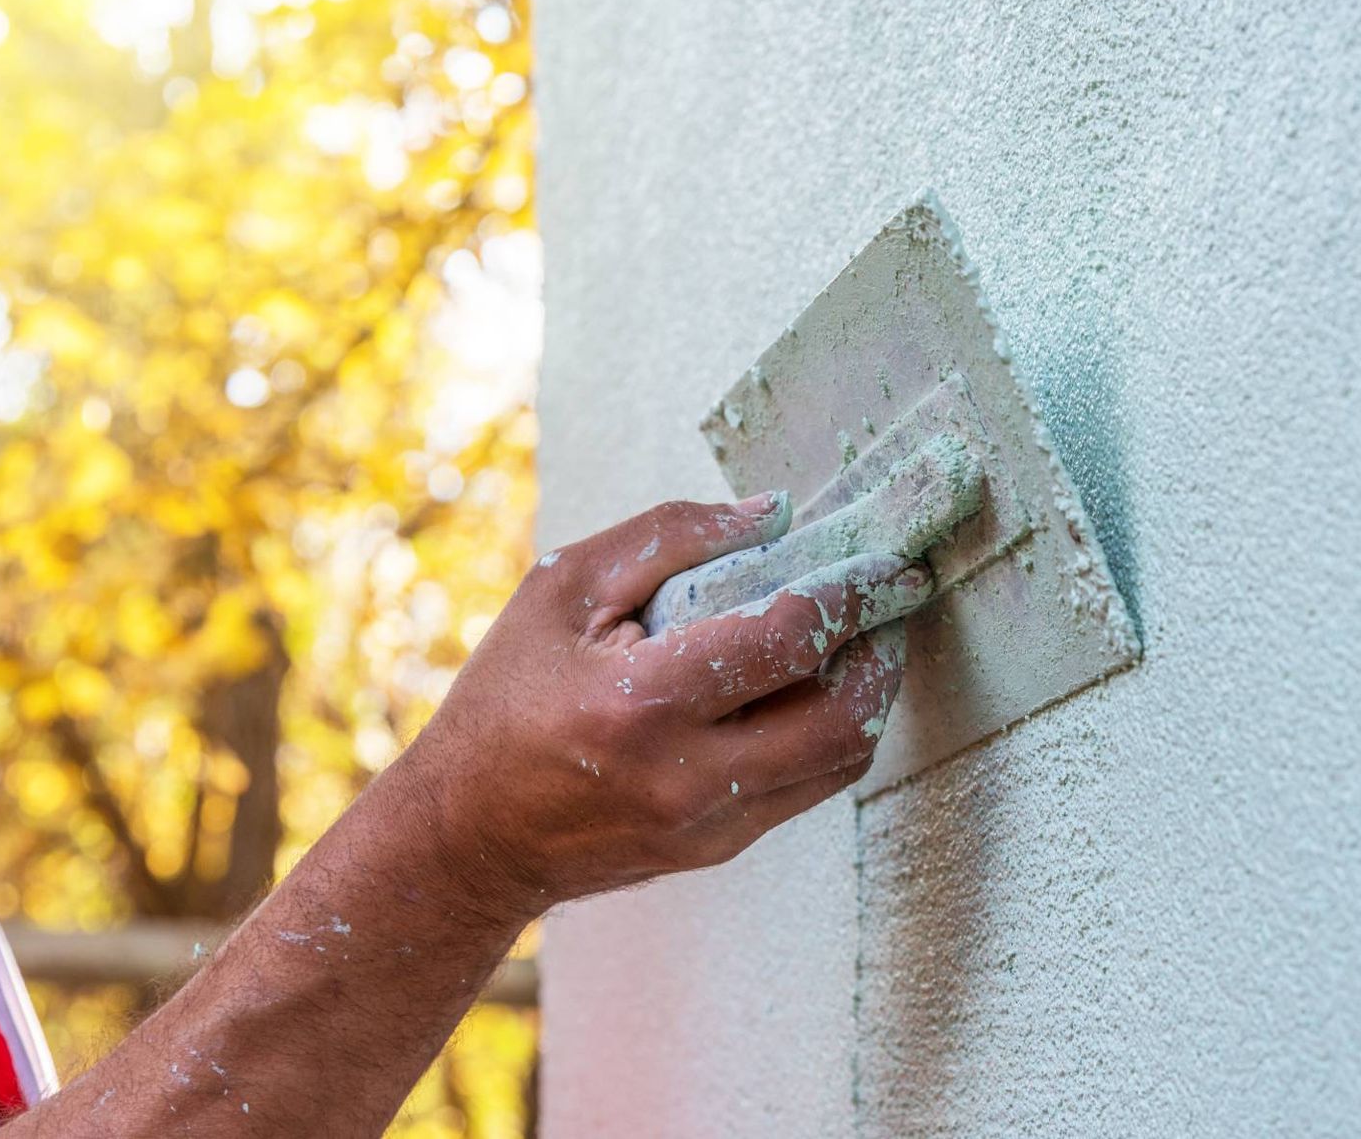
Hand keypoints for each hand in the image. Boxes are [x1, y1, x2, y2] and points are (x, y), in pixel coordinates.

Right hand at [397, 491, 928, 919]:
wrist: (467, 836)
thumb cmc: (507, 698)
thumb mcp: (562, 589)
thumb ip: (669, 537)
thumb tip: (773, 513)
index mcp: (642, 702)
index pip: (787, 639)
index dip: (854, 593)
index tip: (893, 561)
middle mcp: (688, 775)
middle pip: (843, 716)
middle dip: (885, 649)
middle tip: (893, 601)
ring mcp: (711, 823)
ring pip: (841, 759)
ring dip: (870, 695)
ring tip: (863, 638)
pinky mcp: (722, 847)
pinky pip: (810, 785)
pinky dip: (830, 731)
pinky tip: (815, 687)